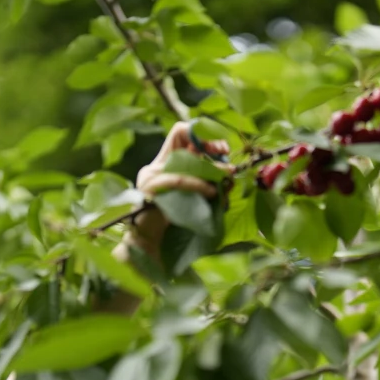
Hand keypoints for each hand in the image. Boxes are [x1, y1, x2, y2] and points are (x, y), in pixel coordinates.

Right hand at [128, 121, 229, 256]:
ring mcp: (150, 177)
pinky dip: (198, 184)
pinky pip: (177, 180)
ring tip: (226, 177)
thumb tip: (229, 173)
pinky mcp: (150, 190)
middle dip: (210, 145)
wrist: (152, 246)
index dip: (203, 135)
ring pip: (183, 160)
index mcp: (165, 163)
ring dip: (209, 167)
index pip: (182, 133)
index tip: (222, 148)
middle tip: (227, 158)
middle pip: (183, 138)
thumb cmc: (175, 223)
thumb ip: (206, 182)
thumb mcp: (195, 197)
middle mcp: (156, 166)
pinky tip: (213, 193)